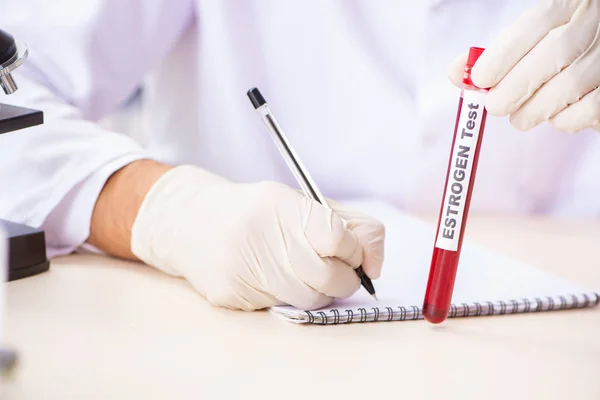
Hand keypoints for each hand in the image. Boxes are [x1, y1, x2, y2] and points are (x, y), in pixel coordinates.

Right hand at [130, 165, 384, 310]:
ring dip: (318, 290)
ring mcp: (242, 269)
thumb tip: (374, 264)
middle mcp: (259, 236)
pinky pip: (280, 307)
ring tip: (303, 271)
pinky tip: (270, 277)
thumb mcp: (298, 202)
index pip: (338, 237)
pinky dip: (287, 296)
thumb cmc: (256, 212)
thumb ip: (346, 225)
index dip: (352, 249)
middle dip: (344, 277)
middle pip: (331, 278)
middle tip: (335, 268)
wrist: (191, 222)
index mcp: (280, 205)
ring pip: (310, 299)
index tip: (348, 250)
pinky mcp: (231, 296)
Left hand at [448, 0, 599, 132]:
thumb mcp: (526, 40)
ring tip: (521, 116)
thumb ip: (491, 55)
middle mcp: (597, 21)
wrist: (592, 54)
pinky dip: (564, 120)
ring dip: (535, 109)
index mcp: (570, 1)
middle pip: (556, 53)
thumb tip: (456, 72)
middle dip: (514, 88)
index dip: (504, 53)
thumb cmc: (552, 49)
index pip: (538, 20)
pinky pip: (589, 109)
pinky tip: (554, 115)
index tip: (479, 80)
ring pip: (571, 84)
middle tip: (495, 106)